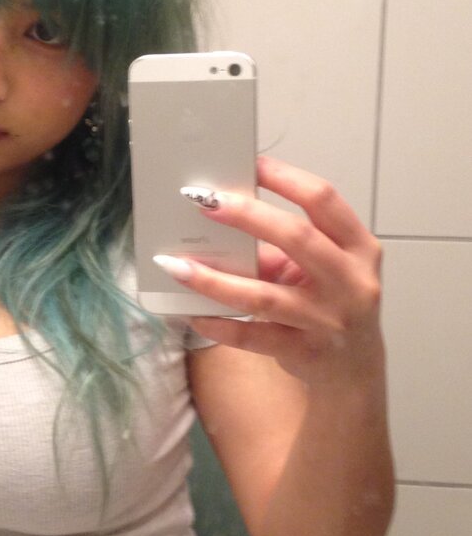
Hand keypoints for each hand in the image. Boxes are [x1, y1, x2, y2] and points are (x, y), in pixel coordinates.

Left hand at [159, 156, 383, 384]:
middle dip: (246, 216)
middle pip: (297, 237)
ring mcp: (329, 320)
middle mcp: (350, 281)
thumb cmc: (332, 305)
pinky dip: (219, 325)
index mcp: (358, 247)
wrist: (354, 372)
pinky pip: (253, 336)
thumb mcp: (322, 270)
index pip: (323, 200)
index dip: (285, 178)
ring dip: (214, 280)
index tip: (248, 164)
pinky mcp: (306, 352)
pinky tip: (192, 314)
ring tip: (176, 266)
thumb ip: (285, 247)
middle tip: (204, 201)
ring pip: (264, 296)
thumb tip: (225, 217)